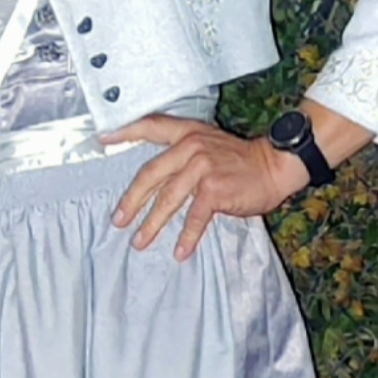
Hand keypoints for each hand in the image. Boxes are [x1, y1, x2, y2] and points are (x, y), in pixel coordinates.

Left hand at [104, 115, 309, 258]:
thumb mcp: (210, 143)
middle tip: (119, 220)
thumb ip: (184, 153)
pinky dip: (187, 237)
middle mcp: (191, 147)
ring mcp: (202, 168)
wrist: (275, 165)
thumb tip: (157, 178)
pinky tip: (180, 252)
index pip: (150, 126)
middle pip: (150, 174)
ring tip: (140, 242)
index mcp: (188, 134)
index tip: (103, 138)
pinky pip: (194, 217)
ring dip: (152, 224)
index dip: (125, 132)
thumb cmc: (241, 160)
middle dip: (131, 200)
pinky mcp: (214, 189)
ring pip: (167, 199)